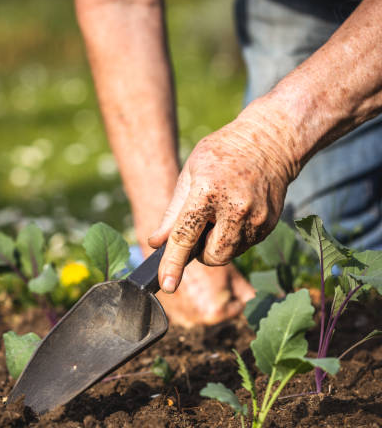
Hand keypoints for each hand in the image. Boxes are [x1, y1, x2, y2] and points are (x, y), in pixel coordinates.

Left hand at [149, 102, 299, 292]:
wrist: (270, 141)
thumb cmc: (222, 154)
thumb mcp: (189, 174)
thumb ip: (172, 213)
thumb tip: (157, 243)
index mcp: (208, 192)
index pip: (185, 236)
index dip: (173, 263)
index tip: (167, 286)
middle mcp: (236, 208)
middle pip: (212, 256)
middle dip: (201, 252)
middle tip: (202, 228)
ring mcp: (257, 218)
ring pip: (229, 254)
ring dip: (219, 245)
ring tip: (222, 214)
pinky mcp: (270, 225)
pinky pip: (246, 246)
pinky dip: (235, 238)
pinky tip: (238, 213)